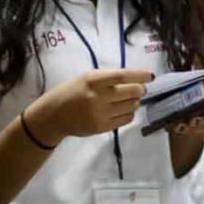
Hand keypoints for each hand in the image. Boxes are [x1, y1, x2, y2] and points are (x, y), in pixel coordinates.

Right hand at [25, 69, 153, 145]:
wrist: (53, 116)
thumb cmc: (70, 92)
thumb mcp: (85, 78)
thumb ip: (106, 78)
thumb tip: (132, 79)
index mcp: (92, 80)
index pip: (122, 76)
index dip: (139, 75)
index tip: (150, 76)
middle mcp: (97, 97)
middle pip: (130, 92)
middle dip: (140, 89)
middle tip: (141, 88)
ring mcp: (100, 113)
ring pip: (130, 106)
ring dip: (136, 101)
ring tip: (133, 99)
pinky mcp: (102, 127)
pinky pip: (125, 120)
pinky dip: (130, 113)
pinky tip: (126, 110)